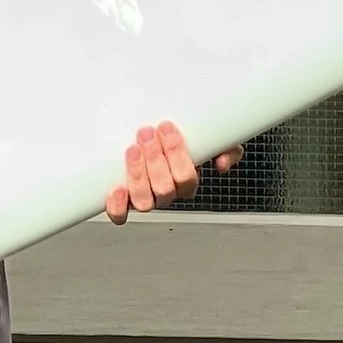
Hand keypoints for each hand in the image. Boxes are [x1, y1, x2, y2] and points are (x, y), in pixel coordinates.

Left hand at [105, 123, 245, 223]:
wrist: (153, 134)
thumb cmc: (183, 137)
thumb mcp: (211, 137)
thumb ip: (226, 147)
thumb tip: (222, 163)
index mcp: (187, 181)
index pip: (187, 178)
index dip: (176, 154)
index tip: (166, 128)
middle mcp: (167, 193)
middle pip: (165, 188)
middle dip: (154, 159)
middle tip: (147, 133)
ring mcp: (146, 197)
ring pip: (144, 201)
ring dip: (138, 175)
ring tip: (133, 150)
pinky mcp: (124, 200)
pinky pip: (121, 214)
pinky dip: (118, 206)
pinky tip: (116, 188)